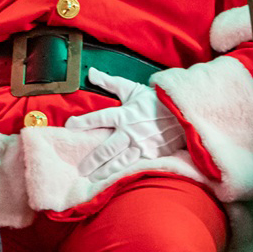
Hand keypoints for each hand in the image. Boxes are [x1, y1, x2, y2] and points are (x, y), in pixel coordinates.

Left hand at [64, 69, 186, 178]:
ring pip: (119, 162)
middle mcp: (130, 132)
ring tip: (93, 179)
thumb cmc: (156, 101)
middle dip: (92, 160)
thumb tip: (90, 72)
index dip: (83, 122)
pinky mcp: (151, 154)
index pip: (99, 118)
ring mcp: (141, 145)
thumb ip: (110, 83)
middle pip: (106, 149)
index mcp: (125, 114)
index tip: (69, 126)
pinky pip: (134, 165)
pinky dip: (123, 173)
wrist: (183, 112)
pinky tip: (115, 180)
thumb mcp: (133, 89)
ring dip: (105, 171)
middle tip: (80, 169)